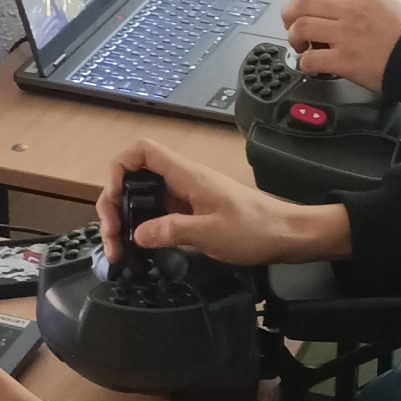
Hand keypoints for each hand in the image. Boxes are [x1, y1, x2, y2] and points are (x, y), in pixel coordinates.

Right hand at [93, 136, 349, 268]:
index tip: (111, 198)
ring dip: (127, 218)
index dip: (119, 167)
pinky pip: (160, 212)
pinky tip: (142, 247)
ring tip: (120, 248)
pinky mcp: (194, 211)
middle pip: (135, 177)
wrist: (288, 234)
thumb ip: (171, 231)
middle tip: (112, 236)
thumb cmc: (256, 229)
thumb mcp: (210, 233)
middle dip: (115, 203)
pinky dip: (145, 227)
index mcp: (187, 175)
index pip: (142, 152)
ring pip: (145, 197)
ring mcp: (188, 195)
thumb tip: (137, 234)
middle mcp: (184, 180)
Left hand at [283, 0, 400, 89]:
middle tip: (292, 23)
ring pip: (301, 27)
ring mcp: (346, 35)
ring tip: (300, 45)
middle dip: (290, 13)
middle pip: (304, 1)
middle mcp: (351, 10)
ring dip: (294, 37)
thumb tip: (337, 1)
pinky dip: (304, 62)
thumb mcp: (388, 1)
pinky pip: (310, 59)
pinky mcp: (344, 61)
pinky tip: (311, 64)